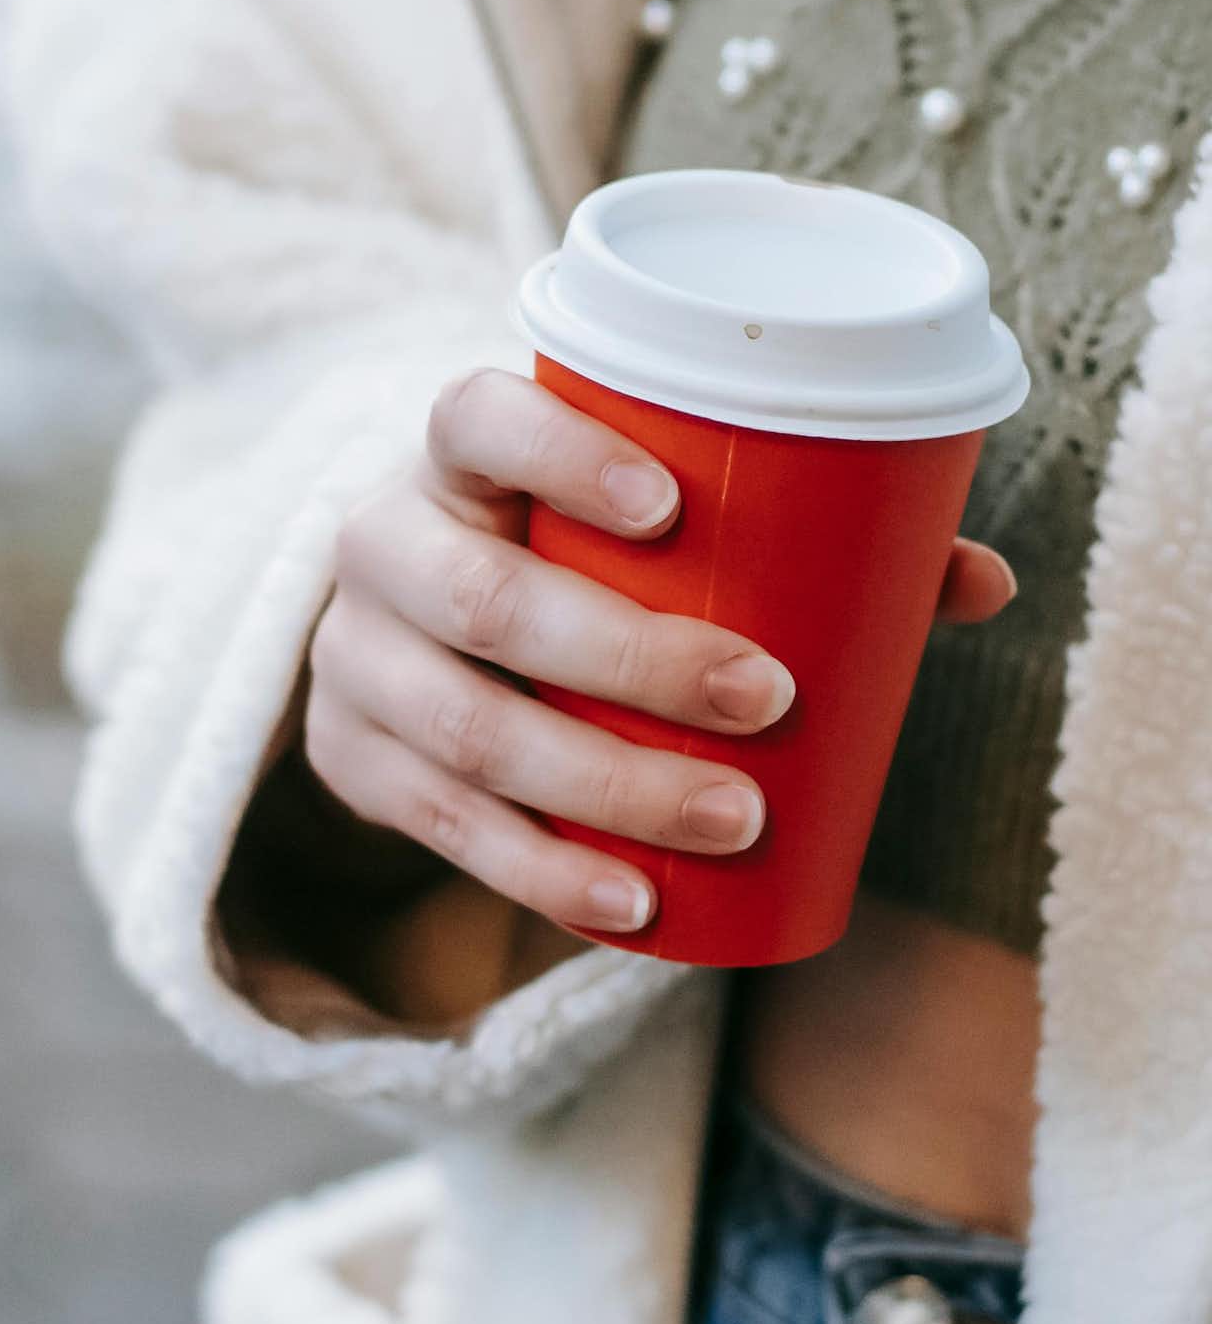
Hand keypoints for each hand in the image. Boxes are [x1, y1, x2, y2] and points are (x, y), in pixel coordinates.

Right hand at [304, 368, 1017, 937]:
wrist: (408, 636)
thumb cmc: (562, 560)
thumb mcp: (631, 530)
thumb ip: (794, 535)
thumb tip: (975, 584)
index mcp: (453, 459)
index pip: (475, 420)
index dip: (561, 455)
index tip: (673, 509)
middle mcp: (381, 548)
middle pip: (484, 600)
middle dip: (631, 659)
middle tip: (767, 702)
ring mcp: (353, 661)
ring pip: (466, 732)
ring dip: (605, 787)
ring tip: (730, 822)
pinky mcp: (348, 763)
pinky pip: (444, 829)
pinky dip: (544, 874)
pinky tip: (630, 904)